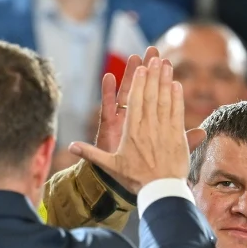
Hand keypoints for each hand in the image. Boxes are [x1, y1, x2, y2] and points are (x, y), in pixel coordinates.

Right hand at [69, 59, 203, 192]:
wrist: (160, 191)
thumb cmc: (134, 179)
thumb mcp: (110, 166)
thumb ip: (90, 154)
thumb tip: (70, 147)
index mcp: (131, 131)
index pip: (135, 101)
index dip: (139, 82)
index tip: (141, 67)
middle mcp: (148, 127)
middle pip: (150, 95)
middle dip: (153, 75)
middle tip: (155, 56)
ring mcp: (164, 130)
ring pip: (164, 100)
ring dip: (165, 81)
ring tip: (166, 64)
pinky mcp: (176, 136)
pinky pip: (176, 112)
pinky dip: (177, 98)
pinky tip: (177, 86)